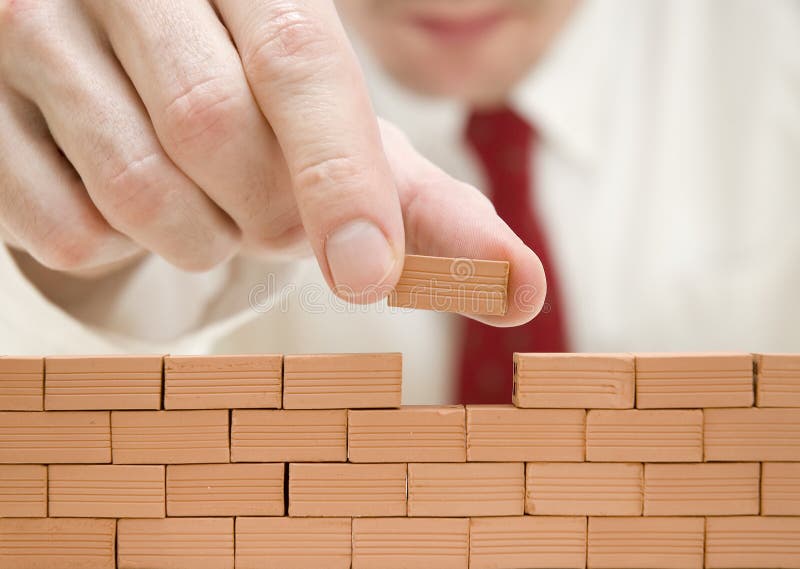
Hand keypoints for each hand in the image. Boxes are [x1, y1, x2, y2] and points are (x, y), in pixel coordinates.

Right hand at [0, 0, 544, 325]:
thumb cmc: (253, 97)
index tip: (366, 275)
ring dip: (197, 239)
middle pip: (217, 136)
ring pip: (137, 193)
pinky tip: (123, 204)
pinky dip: (116, 249)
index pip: (300, 61)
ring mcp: (33, 32)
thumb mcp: (337, 129)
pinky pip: (64, 231)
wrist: (123, 58)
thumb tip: (522, 288)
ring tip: (206, 209)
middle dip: (266, 214)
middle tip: (274, 216)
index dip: (340, 175)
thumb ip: (422, 203)